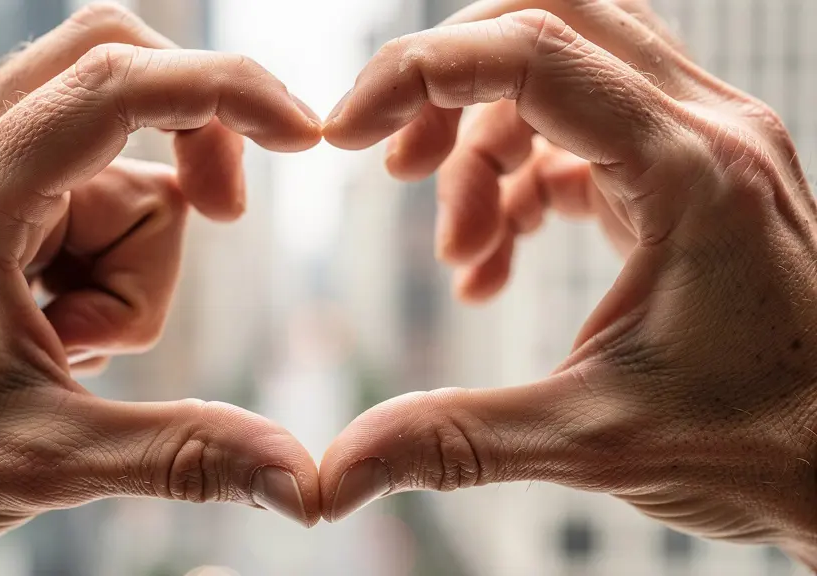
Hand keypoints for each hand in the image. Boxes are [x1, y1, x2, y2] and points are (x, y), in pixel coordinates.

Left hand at [0, 4, 320, 571]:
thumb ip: (182, 455)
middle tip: (226, 218)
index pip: (119, 86)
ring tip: (75, 342)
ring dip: (130, 248)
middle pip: (114, 63)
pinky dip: (98, 254)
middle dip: (192, 137)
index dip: (226, 93)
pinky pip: (75, 187)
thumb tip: (300, 477)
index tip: (302, 134)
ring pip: (107, 154)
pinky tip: (57, 329)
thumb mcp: (44, 462)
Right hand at [320, 0, 816, 565]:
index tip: (348, 133)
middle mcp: (706, 132)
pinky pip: (581, 135)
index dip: (419, 75)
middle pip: (550, 21)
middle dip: (451, 82)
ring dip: (483, 143)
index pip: (533, 55)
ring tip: (455, 249)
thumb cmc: (762, 448)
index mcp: (692, 172)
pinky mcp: (687, 178)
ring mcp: (703, 148)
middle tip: (395, 163)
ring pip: (563, 73)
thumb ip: (455, 440)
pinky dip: (519, 182)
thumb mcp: (593, 441)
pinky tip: (492, 262)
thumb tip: (336, 470)